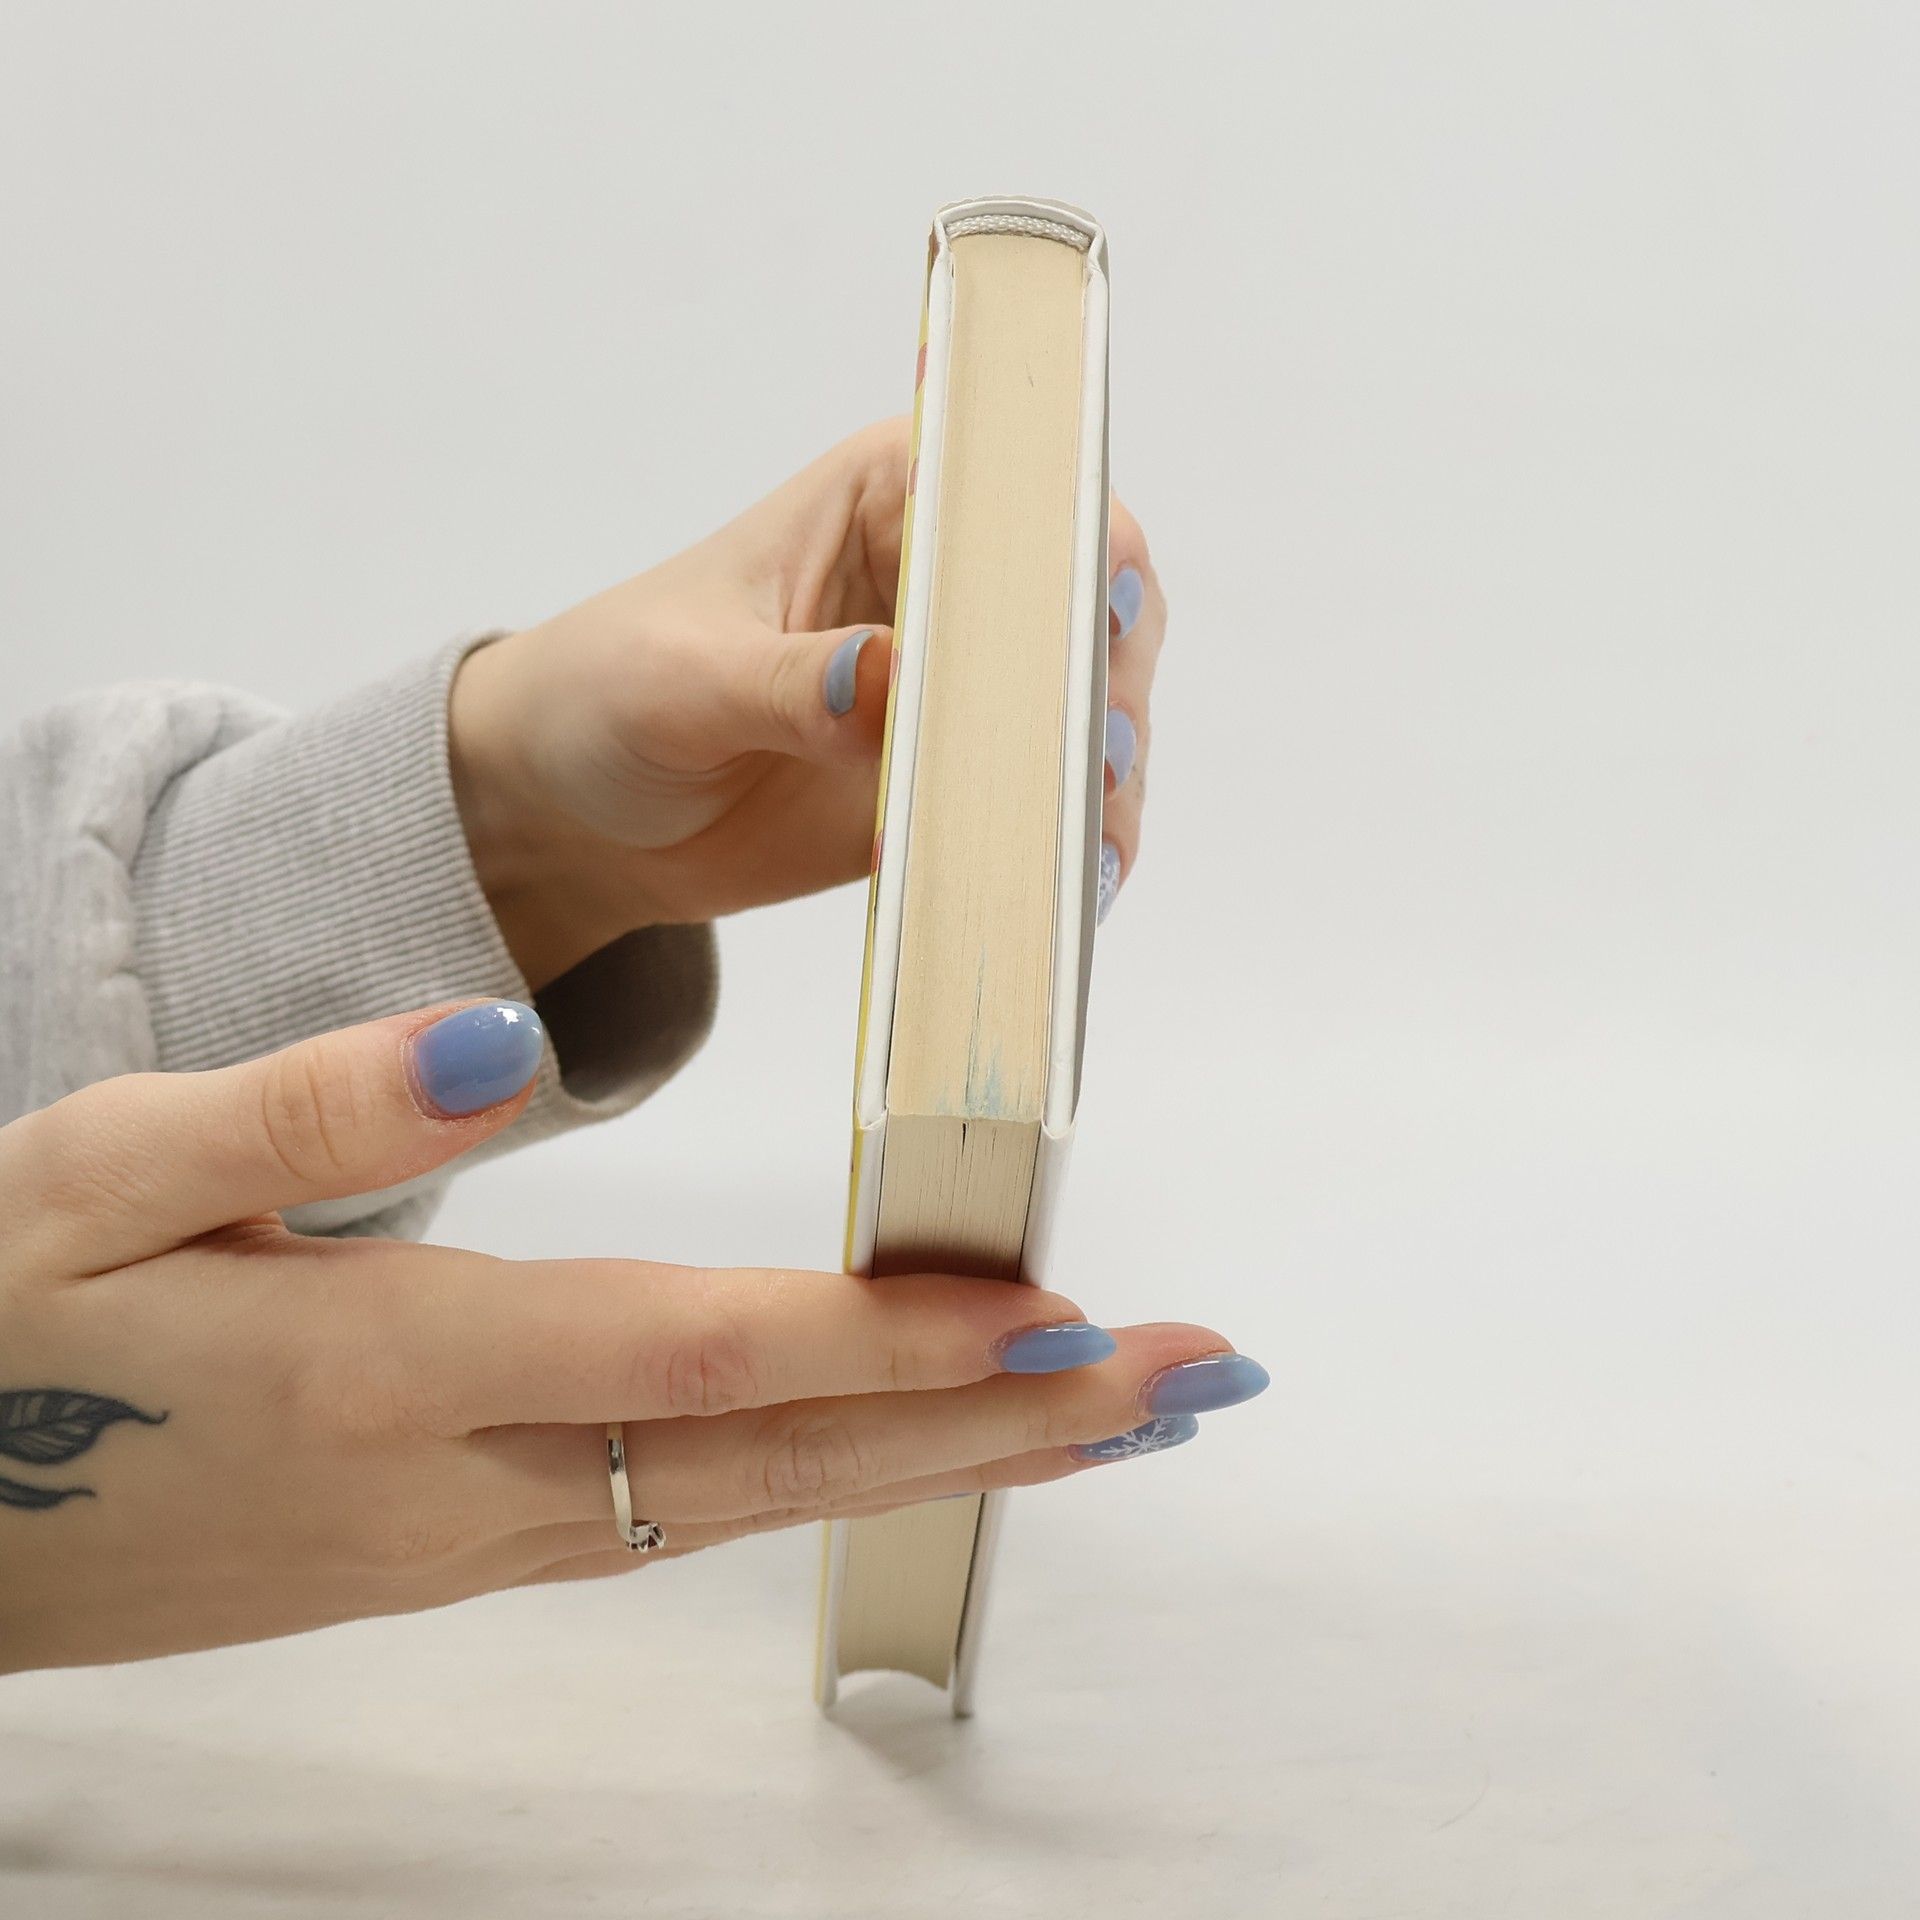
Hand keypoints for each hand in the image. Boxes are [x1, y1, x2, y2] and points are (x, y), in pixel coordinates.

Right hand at [0, 1000, 1262, 1671]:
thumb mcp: (91, 1174)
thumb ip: (299, 1110)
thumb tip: (487, 1038)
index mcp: (388, 1366)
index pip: (695, 1344)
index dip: (888, 1334)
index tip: (1063, 1315)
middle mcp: (471, 1480)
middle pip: (782, 1451)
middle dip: (1003, 1424)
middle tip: (1188, 1385)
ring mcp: (484, 1538)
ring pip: (763, 1496)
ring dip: (953, 1459)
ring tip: (1117, 1415)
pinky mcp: (475, 1547)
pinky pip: (700, 1508)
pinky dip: (840, 1471)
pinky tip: (923, 1440)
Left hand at [448, 419, 1167, 987]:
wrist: (578, 814)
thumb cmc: (609, 692)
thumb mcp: (683, 677)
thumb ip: (788, 681)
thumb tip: (885, 680)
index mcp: (891, 501)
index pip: (1022, 493)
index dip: (1077, 545)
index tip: (1096, 618)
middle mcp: (950, 590)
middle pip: (1090, 610)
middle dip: (1108, 682)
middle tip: (1096, 756)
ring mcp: (964, 697)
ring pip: (1083, 720)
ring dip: (1101, 780)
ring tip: (1089, 845)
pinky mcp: (957, 791)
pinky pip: (1040, 813)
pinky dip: (1066, 849)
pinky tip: (1070, 886)